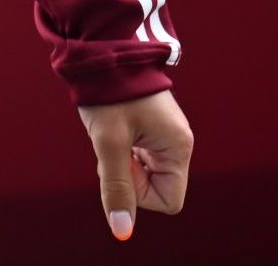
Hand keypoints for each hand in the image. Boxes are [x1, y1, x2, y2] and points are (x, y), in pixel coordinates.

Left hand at [77, 89, 192, 241]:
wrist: (99, 48)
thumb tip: (122, 231)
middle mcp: (177, 141)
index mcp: (178, 147)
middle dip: (128, 172)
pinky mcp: (149, 123)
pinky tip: (110, 122)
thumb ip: (117, 186)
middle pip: (155, 186)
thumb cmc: (107, 91)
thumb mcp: (109, 141)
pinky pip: (137, 152)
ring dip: (122, 157)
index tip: (121, 160)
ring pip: (143, 169)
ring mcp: (164, 132)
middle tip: (112, 141)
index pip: (168, 201)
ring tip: (110, 127)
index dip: (139, 191)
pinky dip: (120, 144)